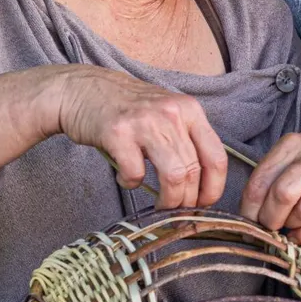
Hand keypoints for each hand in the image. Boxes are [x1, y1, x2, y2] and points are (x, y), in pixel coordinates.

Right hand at [54, 66, 227, 209]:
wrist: (84, 89)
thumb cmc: (129, 107)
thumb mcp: (168, 112)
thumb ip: (187, 138)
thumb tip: (202, 184)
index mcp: (190, 111)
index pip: (216, 157)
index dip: (214, 188)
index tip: (204, 205)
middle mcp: (172, 114)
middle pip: (193, 171)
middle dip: (188, 202)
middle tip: (177, 212)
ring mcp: (145, 123)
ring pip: (173, 176)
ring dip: (168, 201)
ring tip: (159, 206)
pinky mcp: (118, 133)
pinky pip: (135, 174)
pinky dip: (131, 184)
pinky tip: (125, 177)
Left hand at [240, 132, 300, 244]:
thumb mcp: (291, 160)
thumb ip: (269, 182)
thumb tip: (249, 218)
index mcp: (294, 144)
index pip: (261, 181)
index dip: (250, 209)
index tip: (249, 223)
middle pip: (282, 196)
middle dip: (270, 220)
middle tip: (270, 227)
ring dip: (292, 227)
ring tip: (292, 224)